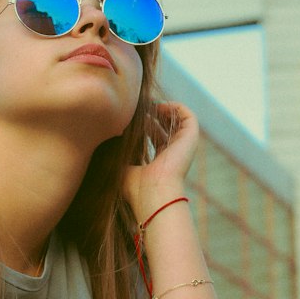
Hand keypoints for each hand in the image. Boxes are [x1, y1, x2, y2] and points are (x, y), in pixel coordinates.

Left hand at [122, 101, 198, 219]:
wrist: (153, 192)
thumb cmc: (135, 186)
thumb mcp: (122, 166)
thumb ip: (118, 152)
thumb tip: (109, 134)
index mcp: (161, 162)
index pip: (155, 137)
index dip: (145, 124)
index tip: (130, 117)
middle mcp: (174, 153)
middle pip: (166, 126)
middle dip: (152, 114)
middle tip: (137, 108)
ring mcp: (183, 145)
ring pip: (176, 119)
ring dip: (162, 109)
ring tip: (147, 106)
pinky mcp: (191, 138)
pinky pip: (188, 115)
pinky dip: (174, 107)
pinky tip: (157, 107)